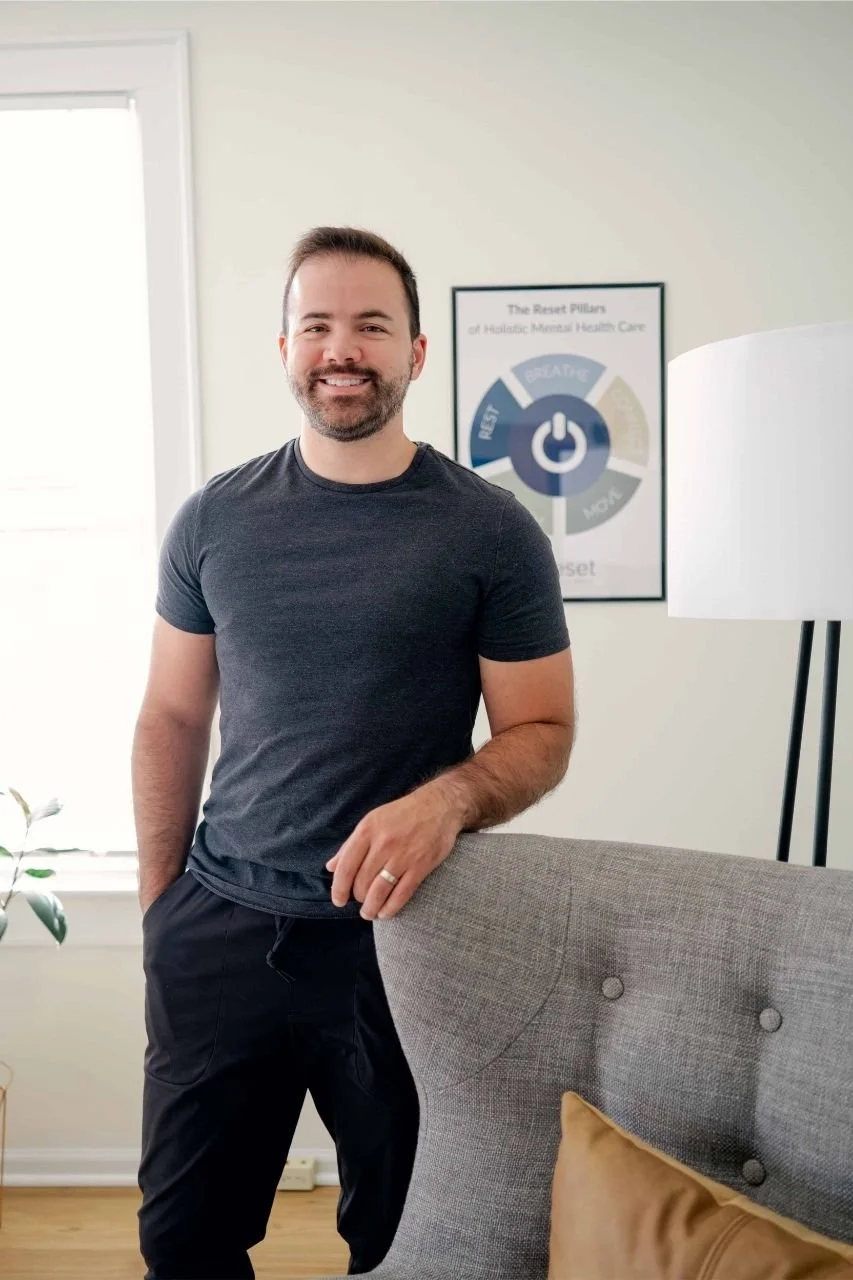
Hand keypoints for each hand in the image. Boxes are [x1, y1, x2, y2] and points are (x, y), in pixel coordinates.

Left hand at [326, 783, 461, 920]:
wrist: (439, 806)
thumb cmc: (402, 814)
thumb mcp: (372, 821)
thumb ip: (350, 845)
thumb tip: (330, 867)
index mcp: (367, 830)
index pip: (346, 866)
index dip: (339, 888)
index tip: (338, 901)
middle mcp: (383, 843)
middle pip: (362, 881)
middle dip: (358, 897)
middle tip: (360, 902)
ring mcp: (403, 855)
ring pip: (379, 891)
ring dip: (371, 907)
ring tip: (369, 913)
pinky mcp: (421, 865)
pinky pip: (401, 894)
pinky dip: (390, 908)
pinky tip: (385, 913)